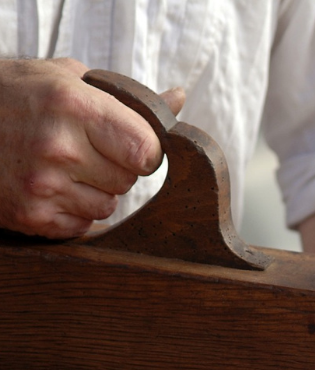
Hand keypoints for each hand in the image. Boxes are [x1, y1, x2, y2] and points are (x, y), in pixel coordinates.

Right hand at [0, 58, 184, 238]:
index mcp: (74, 106)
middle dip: (116, 168)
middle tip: (85, 151)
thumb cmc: (15, 95)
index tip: (129, 145)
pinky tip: (48, 186)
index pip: (147, 152)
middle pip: (129, 180)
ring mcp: (44, 186)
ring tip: (61, 167)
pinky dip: (73, 211)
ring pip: (108, 206)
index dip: (144, 151)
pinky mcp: (33, 217)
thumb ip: (127, 97)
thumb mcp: (66, 79)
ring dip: (94, 191)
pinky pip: (83, 225)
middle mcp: (59, 148)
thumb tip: (178, 101)